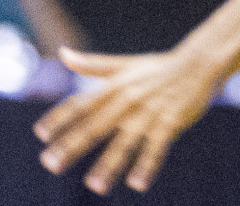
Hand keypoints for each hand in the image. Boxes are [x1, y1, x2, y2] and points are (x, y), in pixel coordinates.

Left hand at [35, 47, 217, 194]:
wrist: (198, 63)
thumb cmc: (157, 67)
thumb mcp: (124, 64)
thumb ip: (93, 64)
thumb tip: (63, 53)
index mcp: (115, 86)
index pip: (82, 103)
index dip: (61, 118)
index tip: (40, 134)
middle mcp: (128, 100)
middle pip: (95, 126)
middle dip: (72, 146)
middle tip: (51, 164)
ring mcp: (149, 112)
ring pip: (125, 142)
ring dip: (109, 164)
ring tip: (94, 186)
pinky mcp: (171, 122)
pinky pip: (156, 147)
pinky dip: (147, 165)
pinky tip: (137, 183)